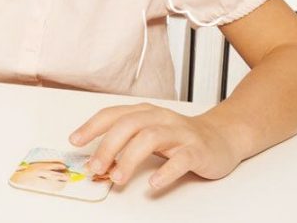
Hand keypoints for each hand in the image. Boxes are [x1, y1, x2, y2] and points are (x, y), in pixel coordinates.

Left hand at [70, 102, 243, 189]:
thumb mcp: (148, 135)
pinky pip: (181, 159)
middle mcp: (160, 118)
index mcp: (144, 112)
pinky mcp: (198, 150)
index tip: (74, 141)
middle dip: (107, 146)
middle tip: (95, 168)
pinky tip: (153, 184)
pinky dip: (165, 172)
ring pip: (150, 138)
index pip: (112, 114)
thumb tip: (97, 161)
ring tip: (117, 178)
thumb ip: (124, 144)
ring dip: (129, 159)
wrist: (221, 138)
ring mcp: (180, 133)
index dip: (91, 126)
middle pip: (128, 126)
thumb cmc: (178, 137)